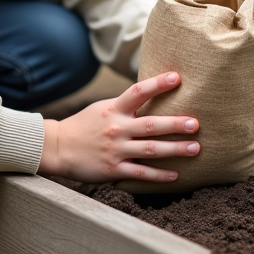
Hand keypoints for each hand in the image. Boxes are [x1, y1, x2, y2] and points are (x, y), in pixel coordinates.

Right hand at [38, 71, 199, 183]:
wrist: (57, 148)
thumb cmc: (84, 126)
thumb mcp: (103, 108)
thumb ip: (126, 105)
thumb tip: (153, 95)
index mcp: (114, 109)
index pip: (137, 92)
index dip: (157, 84)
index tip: (177, 77)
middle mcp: (116, 128)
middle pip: (150, 125)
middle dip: (175, 124)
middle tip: (195, 124)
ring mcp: (115, 150)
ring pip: (150, 150)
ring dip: (175, 150)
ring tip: (195, 148)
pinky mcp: (113, 170)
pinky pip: (140, 173)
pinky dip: (159, 175)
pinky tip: (176, 175)